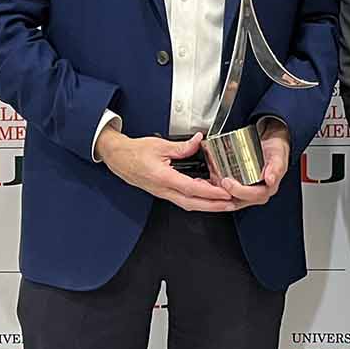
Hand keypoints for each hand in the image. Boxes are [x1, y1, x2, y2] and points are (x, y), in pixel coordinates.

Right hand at [97, 129, 236, 212]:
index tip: (224, 193)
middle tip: (231, 204)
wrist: (118, 158)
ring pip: (188, 203)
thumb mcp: (159, 145)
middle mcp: (163, 189)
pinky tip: (207, 194)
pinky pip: (183, 199)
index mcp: (163, 177)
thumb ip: (182, 146)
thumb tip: (198, 142)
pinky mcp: (163, 192)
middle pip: (193, 203)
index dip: (210, 192)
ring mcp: (163, 193)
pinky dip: (198, 199)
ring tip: (224, 202)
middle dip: (214, 206)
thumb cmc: (134, 152)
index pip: (191, 188)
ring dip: (208, 204)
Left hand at [216, 119, 290, 208]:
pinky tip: (208, 181)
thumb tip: (270, 179)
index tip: (228, 182)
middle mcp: (257, 193)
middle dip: (224, 193)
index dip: (239, 191)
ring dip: (217, 194)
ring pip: (230, 198)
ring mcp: (247, 191)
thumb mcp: (278, 155)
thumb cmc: (276, 150)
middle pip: (239, 200)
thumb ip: (276, 167)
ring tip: (206, 183)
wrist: (273, 143)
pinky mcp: (239, 187)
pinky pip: (227, 192)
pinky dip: (216, 189)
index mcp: (268, 188)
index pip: (253, 196)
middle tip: (216, 181)